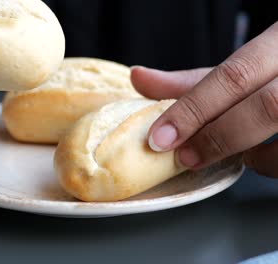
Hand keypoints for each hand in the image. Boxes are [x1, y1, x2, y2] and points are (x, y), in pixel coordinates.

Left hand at [131, 22, 277, 176]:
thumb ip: (192, 82)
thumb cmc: (272, 75)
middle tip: (186, 157)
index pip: (234, 76)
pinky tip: (261, 157)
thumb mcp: (238, 71)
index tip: (160, 138)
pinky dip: (272, 164)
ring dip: (255, 154)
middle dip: (219, 136)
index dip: (193, 110)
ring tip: (239, 154)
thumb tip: (138, 77)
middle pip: (268, 105)